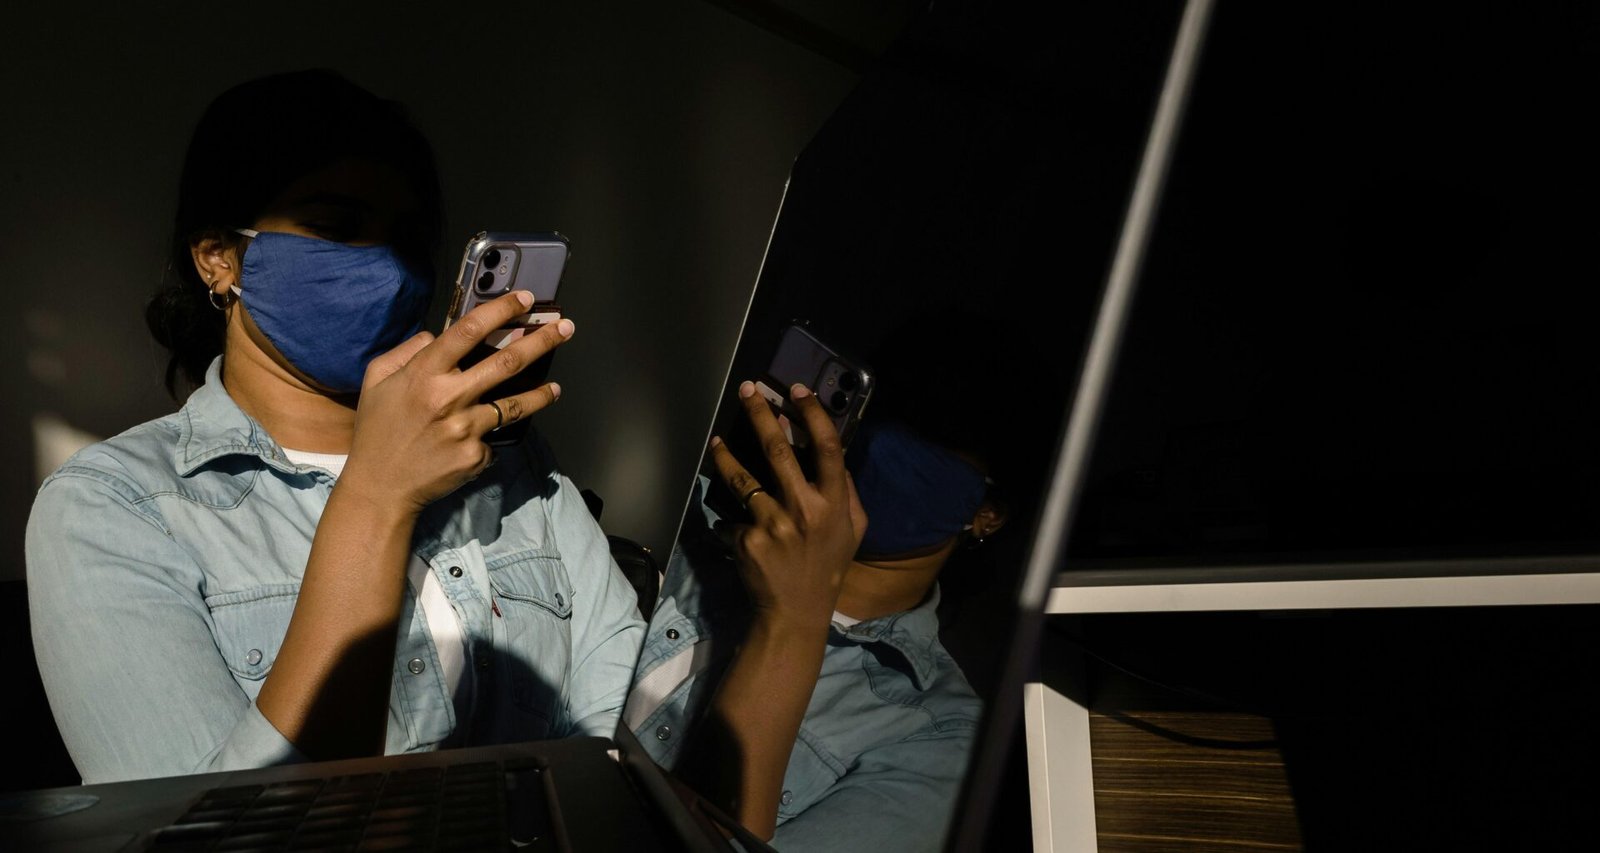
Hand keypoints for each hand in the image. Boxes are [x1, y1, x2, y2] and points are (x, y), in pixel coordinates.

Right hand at [339, 290, 573, 513]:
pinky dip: (489, 437)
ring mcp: (466, 428)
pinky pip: (492, 439)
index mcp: (424, 374)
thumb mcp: (377, 380)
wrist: (380, 487)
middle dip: (542, 341)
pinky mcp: (476, 456)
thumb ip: (407, 351)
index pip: (469, 331)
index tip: (526, 299)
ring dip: (540, 394)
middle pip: (507, 361)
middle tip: (566, 328)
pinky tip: (478, 441)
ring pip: (514, 404)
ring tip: (555, 388)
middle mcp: (449, 397)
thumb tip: (437, 336)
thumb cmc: (377, 430)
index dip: (500, 310)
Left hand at [708, 381, 866, 629]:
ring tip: (716, 442)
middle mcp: (804, 509)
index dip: (812, 414)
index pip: (827, 447)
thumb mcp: (853, 529)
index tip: (797, 391)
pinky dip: (731, 518)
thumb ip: (847, 492)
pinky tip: (733, 525)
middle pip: (778, 450)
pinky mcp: (745, 540)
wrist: (796, 610)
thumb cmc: (827, 564)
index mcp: (834, 503)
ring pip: (741, 478)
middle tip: (746, 390)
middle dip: (760, 414)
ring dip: (725, 455)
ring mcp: (772, 524)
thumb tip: (833, 454)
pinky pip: (732, 517)